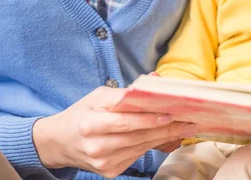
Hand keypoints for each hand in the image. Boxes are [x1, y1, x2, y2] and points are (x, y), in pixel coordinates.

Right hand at [33, 86, 195, 177]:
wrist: (60, 142)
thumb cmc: (82, 113)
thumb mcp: (98, 96)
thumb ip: (126, 92)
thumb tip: (154, 80)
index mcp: (91, 124)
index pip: (127, 121)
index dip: (150, 118)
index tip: (173, 113)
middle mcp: (96, 146)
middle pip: (138, 136)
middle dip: (166, 128)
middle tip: (189, 121)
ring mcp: (103, 162)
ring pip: (141, 147)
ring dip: (164, 137)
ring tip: (183, 128)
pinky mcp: (109, 172)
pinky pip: (136, 155)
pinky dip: (151, 145)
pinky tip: (165, 137)